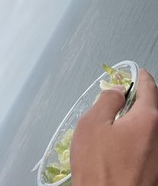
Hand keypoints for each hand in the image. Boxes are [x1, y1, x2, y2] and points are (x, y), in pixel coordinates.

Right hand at [70, 69, 157, 185]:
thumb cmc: (99, 169)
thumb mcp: (92, 124)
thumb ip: (107, 100)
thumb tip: (118, 92)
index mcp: (148, 119)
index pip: (149, 88)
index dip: (141, 77)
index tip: (138, 72)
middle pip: (153, 108)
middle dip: (141, 98)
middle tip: (125, 96)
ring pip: (152, 126)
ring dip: (139, 119)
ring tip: (119, 122)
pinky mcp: (156, 170)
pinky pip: (150, 143)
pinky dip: (140, 136)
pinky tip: (123, 143)